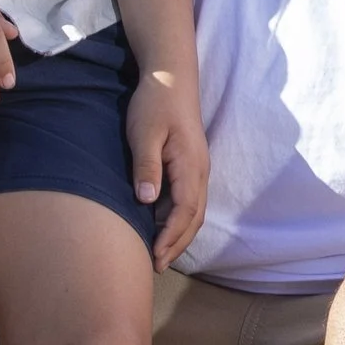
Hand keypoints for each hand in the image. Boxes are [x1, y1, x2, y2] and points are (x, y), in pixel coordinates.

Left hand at [127, 61, 207, 269]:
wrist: (171, 77)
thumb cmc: (154, 103)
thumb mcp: (144, 132)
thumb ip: (146, 166)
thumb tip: (146, 200)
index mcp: (190, 165)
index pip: (185, 211)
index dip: (170, 237)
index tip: (154, 256)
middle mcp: (199, 171)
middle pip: (194, 218)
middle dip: (177, 244)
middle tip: (157, 266)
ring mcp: (197, 168)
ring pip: (194, 212)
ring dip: (179, 235)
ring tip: (160, 255)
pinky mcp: (190, 165)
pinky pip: (189, 201)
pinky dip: (179, 221)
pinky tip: (162, 227)